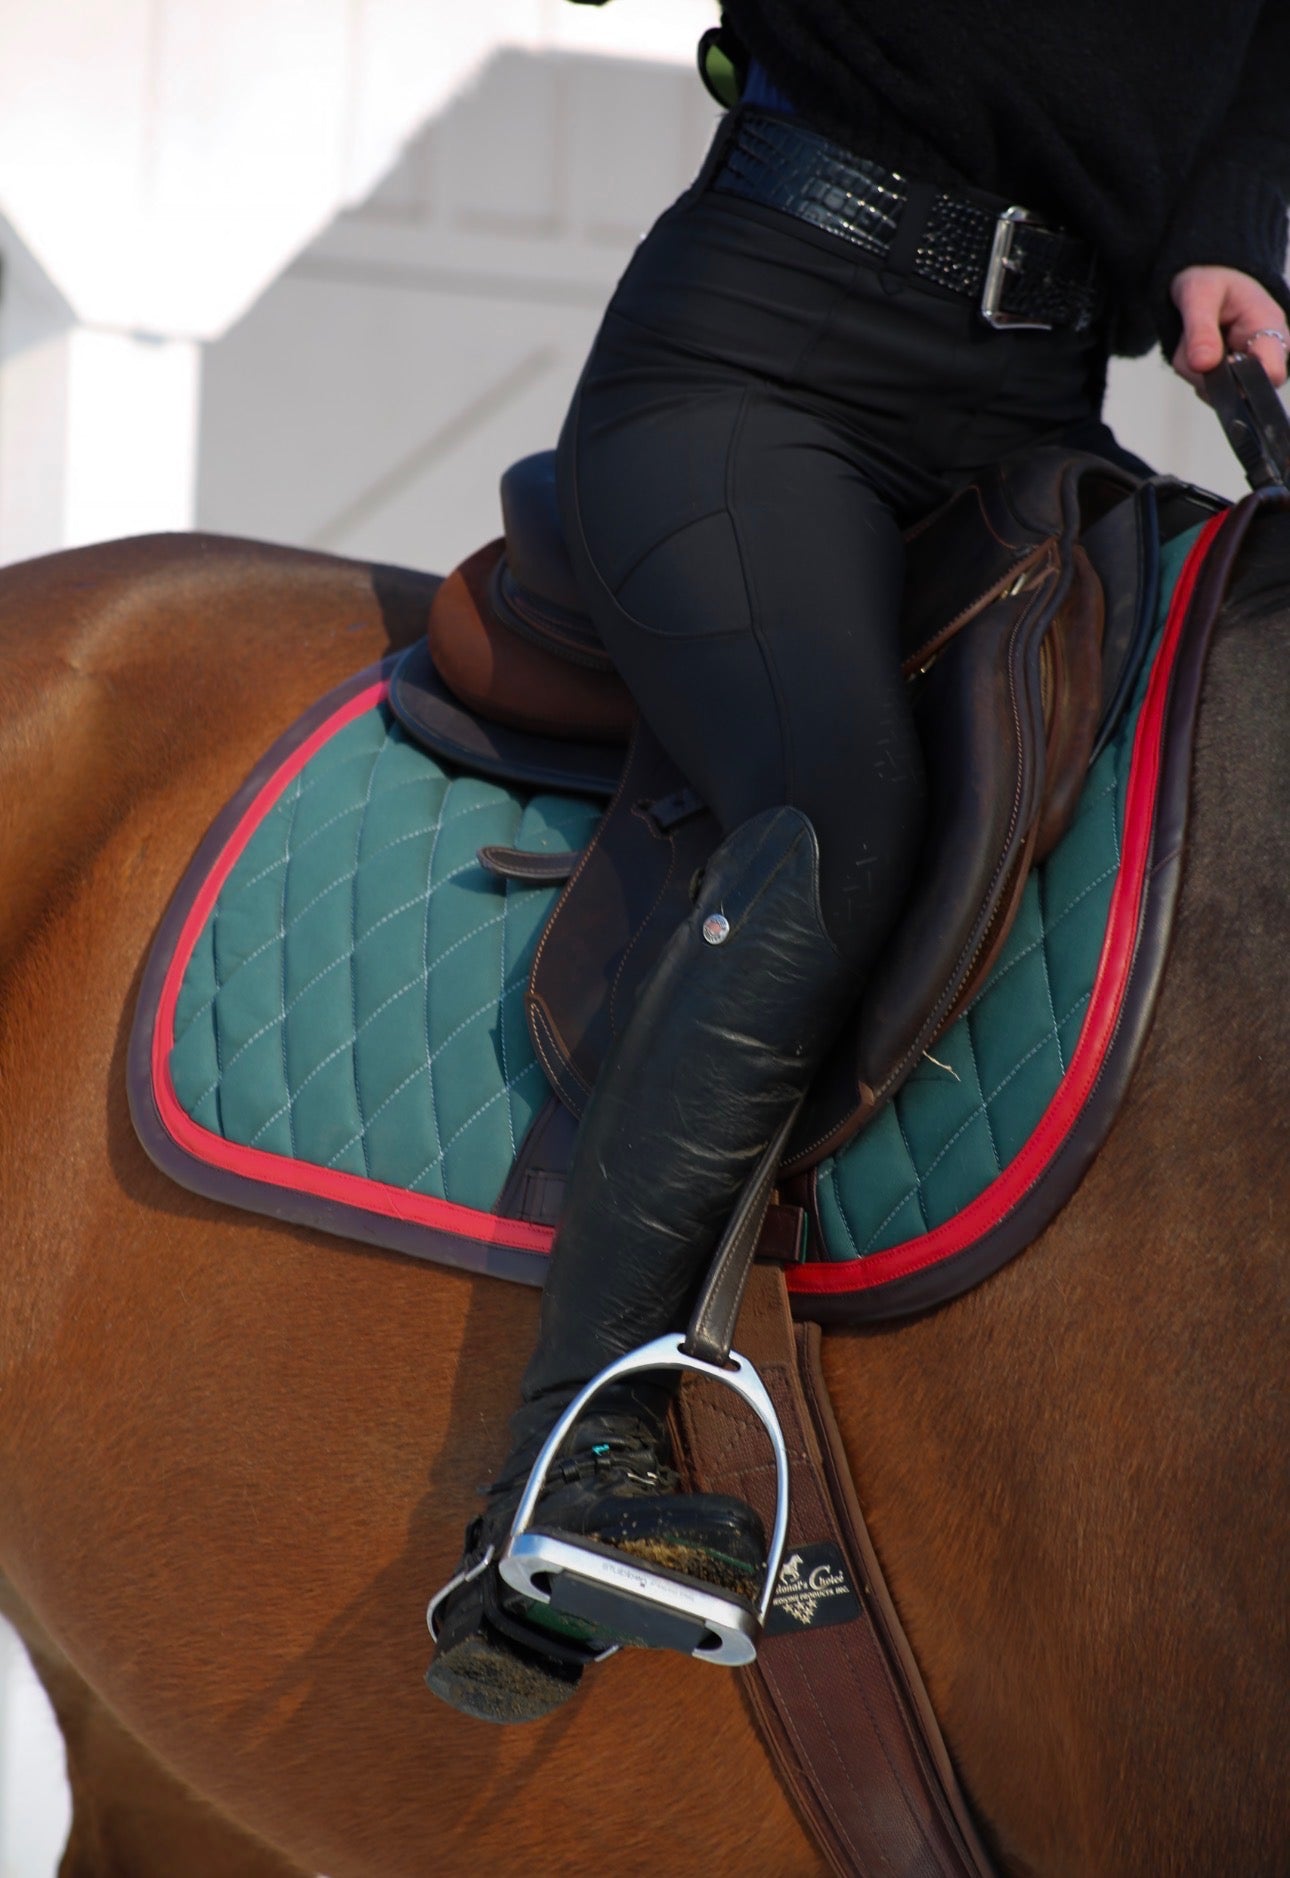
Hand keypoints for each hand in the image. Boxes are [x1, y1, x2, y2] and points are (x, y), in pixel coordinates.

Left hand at [1170, 265, 1289, 392]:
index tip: (1215, 363)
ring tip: (1198, 338)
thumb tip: (1202, 365)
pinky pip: (1206, 390)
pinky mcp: (1234, 381)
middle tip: (1196, 337)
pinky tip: (1200, 351)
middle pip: (1237, 390)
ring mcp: (1251, 370)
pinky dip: (1194, 373)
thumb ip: (1201, 330)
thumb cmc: (1211, 280)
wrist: (1210, 280)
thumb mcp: (1199, 295)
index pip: (1272, 373)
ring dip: (1195, 370)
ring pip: (1215, 392)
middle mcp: (1267, 353)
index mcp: (1270, 327)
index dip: (1244, 382)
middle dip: (1206, 371)